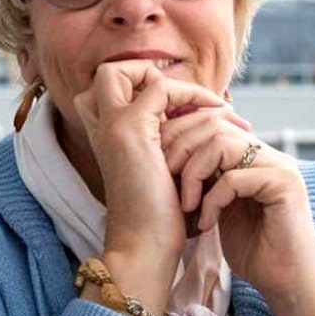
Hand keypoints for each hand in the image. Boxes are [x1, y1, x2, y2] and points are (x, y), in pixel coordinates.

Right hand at [73, 60, 225, 313]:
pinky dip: (191, 94)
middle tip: (189, 101)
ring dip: (177, 83)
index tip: (189, 111)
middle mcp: (100, 127)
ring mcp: (110, 124)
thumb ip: (168, 142)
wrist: (145, 246)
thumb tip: (204, 118)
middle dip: (149, 76)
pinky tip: (214, 114)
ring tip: (213, 107)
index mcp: (105, 137)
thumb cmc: (159, 218)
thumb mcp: (163, 170)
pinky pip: (160, 87)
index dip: (146, 89)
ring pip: (125, 69)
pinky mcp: (128, 127)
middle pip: (109, 73)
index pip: (113, 90)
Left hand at [161, 109, 314, 315]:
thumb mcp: (219, 207)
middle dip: (180, 151)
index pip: (211, 123)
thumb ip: (207, 179)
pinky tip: (206, 224)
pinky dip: (212, 200)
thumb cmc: (254, 252)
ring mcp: (280, 166)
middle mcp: (269, 154)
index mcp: (254, 155)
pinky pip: (234, 177)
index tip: (159, 170)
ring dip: (193, 173)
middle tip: (165, 181)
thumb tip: (170, 156)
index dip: (179, 140)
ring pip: (221, 143)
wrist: (287, 285)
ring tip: (186, 204)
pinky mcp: (285, 184)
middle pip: (213, 126)